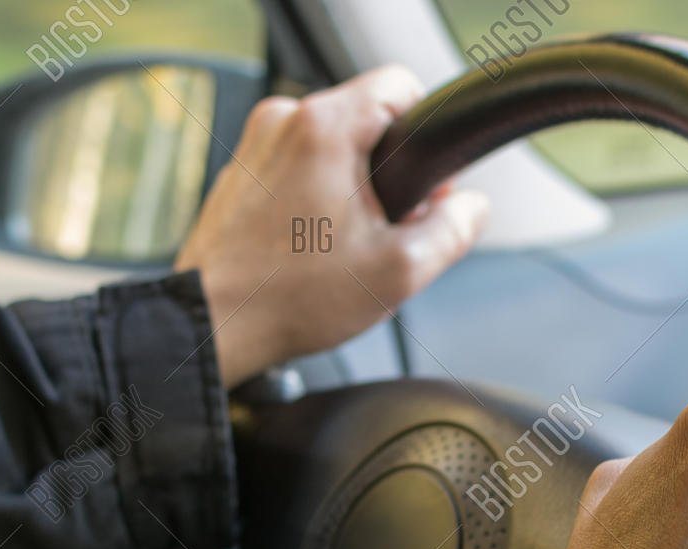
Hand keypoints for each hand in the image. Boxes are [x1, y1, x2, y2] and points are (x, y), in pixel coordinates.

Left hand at [175, 66, 489, 386]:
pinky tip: (311, 249)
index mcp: (324, 127)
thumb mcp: (400, 271)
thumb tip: (471, 208)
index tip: (426, 180)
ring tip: (345, 246)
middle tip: (387, 229)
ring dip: (349, 188)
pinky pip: (294, 170)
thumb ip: (453, 229)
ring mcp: (254, 147)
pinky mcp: (237, 175)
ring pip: (328, 147)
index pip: (400, 84)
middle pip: (364, 119)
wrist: (216, 325)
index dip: (426, 130)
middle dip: (388, 170)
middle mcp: (282, 122)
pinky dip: (312, 200)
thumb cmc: (290, 299)